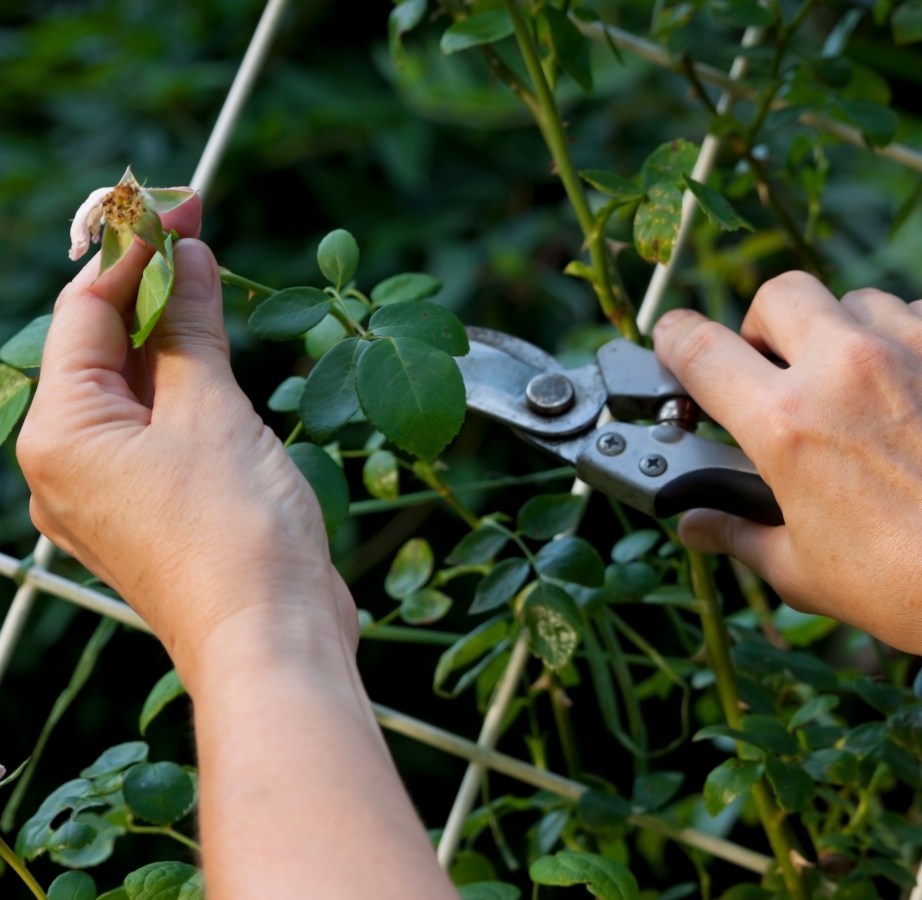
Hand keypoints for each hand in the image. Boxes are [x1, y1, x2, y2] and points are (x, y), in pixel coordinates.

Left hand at [18, 197, 354, 681]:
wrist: (271, 637)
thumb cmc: (236, 532)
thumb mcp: (213, 410)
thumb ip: (190, 328)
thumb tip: (187, 257)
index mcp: (62, 435)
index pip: (85, 312)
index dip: (131, 250)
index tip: (175, 201)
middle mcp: (67, 464)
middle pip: (102, 349)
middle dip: (149, 288)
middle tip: (195, 227)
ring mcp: (107, 493)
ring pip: (132, 389)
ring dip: (171, 336)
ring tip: (210, 283)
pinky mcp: (150, 511)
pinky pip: (155, 429)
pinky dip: (185, 388)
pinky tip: (218, 358)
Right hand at [653, 272, 921, 671]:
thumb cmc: (909, 587)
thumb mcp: (801, 570)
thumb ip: (736, 532)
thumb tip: (695, 522)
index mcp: (787, 424)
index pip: (700, 348)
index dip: (675, 341)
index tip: (676, 344)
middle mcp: (846, 368)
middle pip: (778, 294)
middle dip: (765, 327)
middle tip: (778, 371)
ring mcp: (914, 346)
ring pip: (853, 301)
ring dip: (840, 335)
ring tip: (857, 390)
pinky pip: (917, 313)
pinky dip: (903, 341)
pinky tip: (912, 393)